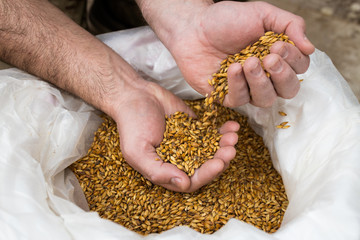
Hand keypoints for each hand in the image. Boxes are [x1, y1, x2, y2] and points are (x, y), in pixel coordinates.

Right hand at [112, 80, 238, 191]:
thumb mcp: (137, 151)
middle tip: (230, 149)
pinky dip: (224, 131)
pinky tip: (232, 125)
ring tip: (233, 136)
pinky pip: (213, 132)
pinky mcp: (196, 128)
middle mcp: (181, 160)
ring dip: (225, 146)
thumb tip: (183, 184)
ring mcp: (190, 144)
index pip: (192, 180)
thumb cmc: (132, 124)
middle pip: (206, 167)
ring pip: (213, 150)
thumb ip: (157, 170)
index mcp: (167, 171)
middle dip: (220, 160)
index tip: (218, 163)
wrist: (135, 95)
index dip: (207, 174)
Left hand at [141, 1, 314, 107]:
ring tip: (249, 62)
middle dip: (282, 76)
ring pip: (265, 100)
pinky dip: (238, 85)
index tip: (279, 46)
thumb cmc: (226, 19)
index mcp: (277, 57)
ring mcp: (245, 88)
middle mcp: (264, 76)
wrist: (193, 26)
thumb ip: (290, 25)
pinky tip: (232, 68)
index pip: (299, 69)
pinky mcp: (225, 95)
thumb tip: (310, 48)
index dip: (293, 61)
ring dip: (260, 82)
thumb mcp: (263, 14)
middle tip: (269, 58)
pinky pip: (239, 100)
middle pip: (287, 90)